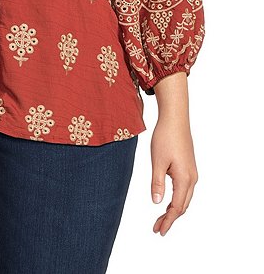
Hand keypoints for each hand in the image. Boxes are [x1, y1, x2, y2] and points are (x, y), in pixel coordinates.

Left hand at [150, 114, 197, 235]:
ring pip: (184, 198)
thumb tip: (157, 203)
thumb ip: (157, 183)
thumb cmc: (165, 138)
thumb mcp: (157, 161)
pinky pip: (184, 189)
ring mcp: (192, 173)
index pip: (177, 207)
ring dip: (173, 209)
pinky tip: (167, 200)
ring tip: (160, 218)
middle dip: (170, 218)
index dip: (168, 221)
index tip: (159, 231)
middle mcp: (192, 178)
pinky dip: (176, 199)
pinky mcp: (188, 167)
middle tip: (157, 228)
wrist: (175, 119)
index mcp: (184, 179)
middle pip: (183, 206)